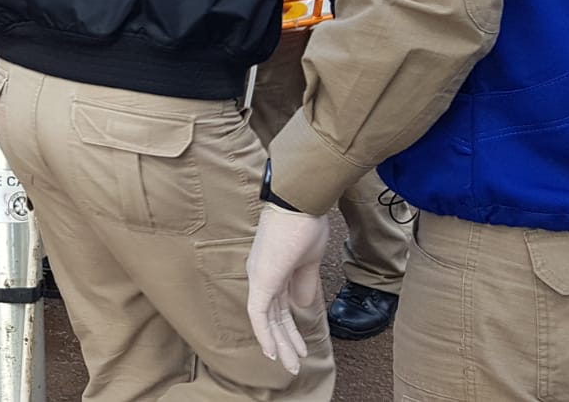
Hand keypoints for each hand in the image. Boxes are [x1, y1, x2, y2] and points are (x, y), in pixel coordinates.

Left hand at [246, 203, 329, 375]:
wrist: (300, 203)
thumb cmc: (305, 223)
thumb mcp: (308, 260)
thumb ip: (304, 283)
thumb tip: (303, 307)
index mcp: (271, 269)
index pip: (278, 306)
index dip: (288, 327)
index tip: (299, 345)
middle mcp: (261, 275)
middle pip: (273, 316)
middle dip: (285, 341)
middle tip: (294, 363)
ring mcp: (260, 278)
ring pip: (267, 320)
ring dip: (281, 344)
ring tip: (291, 365)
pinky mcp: (261, 280)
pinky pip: (260, 314)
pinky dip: (266, 334)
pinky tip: (274, 351)